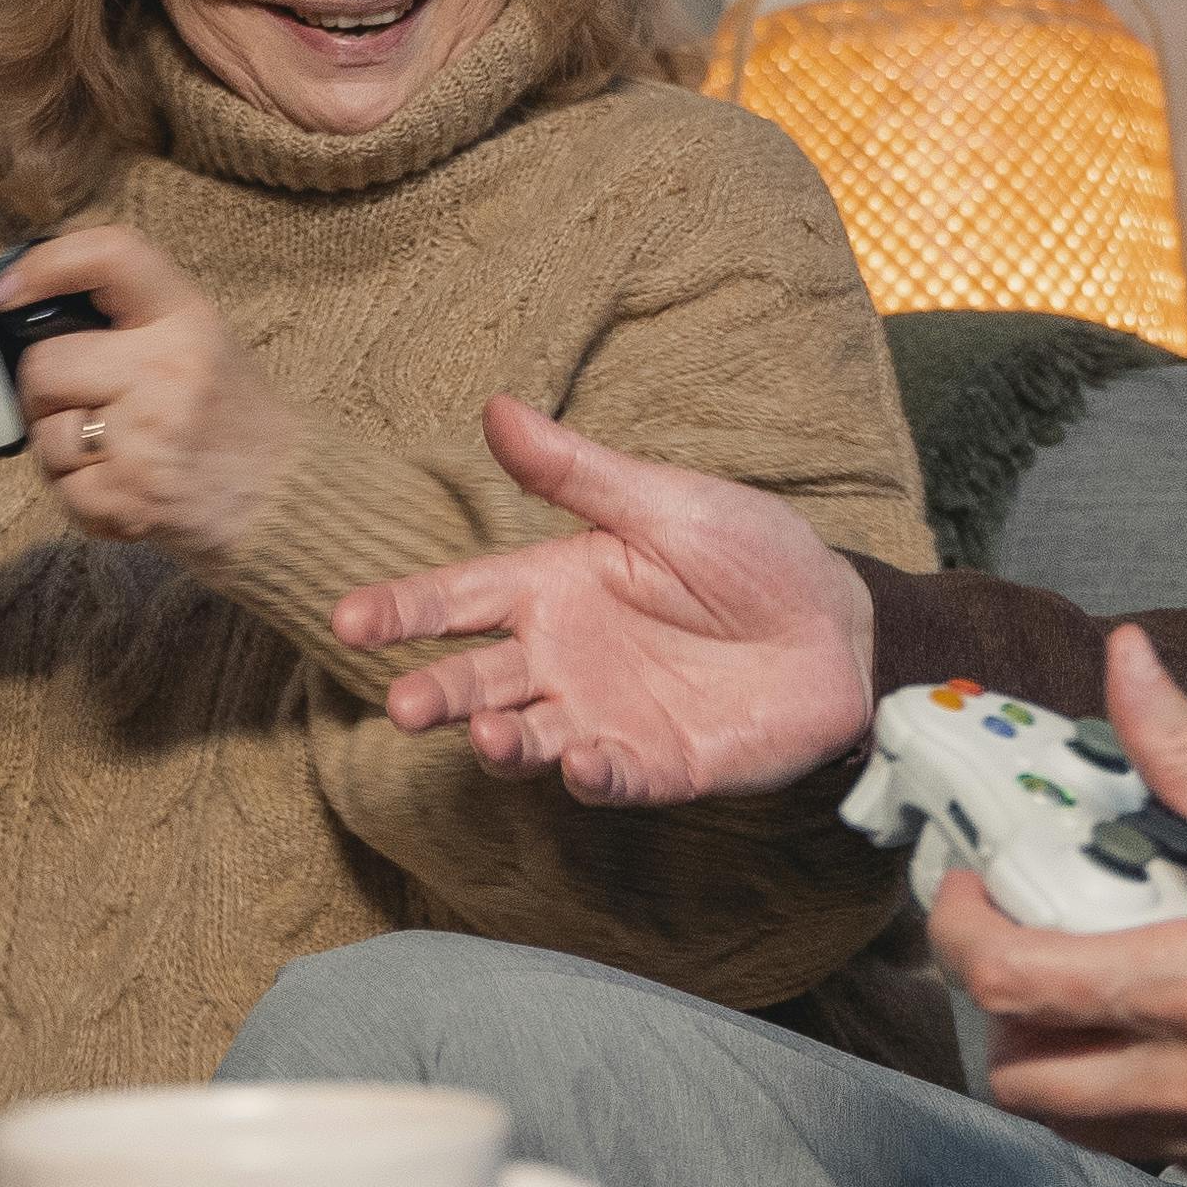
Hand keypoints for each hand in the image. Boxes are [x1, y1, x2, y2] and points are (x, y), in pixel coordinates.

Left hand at [0, 228, 304, 556]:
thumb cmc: (232, 420)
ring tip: (118, 456)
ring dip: (65, 452)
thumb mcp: (201, 342)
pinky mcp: (131, 497)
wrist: (286, 501)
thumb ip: (131, 321)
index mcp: (187, 319)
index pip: (108, 256)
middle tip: (86, 409)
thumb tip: (29, 310)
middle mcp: (168, 369)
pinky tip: (125, 491)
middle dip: (46, 393)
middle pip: (44, 364)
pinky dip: (82, 499)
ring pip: (45, 434)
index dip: (45, 265)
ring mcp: (148, 437)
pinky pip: (61, 490)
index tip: (6, 292)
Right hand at [335, 397, 875, 803]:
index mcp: (553, 588)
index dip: (403, 609)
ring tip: (488, 735)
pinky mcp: (658, 766)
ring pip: (531, 739)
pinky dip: (594, 775)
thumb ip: (577, 474)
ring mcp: (605, 717)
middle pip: (478, 680)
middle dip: (437, 694)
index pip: (460, 598)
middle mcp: (564, 659)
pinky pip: (613, 778)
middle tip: (404, 705)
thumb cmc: (751, 555)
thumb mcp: (663, 503)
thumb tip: (497, 408)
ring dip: (503, 743)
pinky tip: (584, 763)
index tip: (348, 618)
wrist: (839, 624)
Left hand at [948, 627, 1186, 1184]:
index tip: (968, 891)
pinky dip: (1124, 1103)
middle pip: (1022, 1079)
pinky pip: (1147, 1153)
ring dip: (1052, 1064)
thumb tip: (1126, 664)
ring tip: (1081, 993)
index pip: (1017, 982)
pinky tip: (1158, 1041)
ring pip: (1076, 1127)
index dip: (961, 933)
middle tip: (1016, 946)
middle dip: (994, 1015)